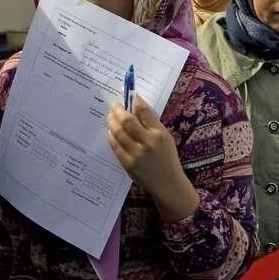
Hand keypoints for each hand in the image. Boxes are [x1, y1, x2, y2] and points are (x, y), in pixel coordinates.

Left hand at [107, 96, 198, 221]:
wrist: (167, 183)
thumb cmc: (168, 158)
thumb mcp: (166, 139)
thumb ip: (152, 125)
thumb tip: (136, 108)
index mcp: (160, 134)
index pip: (145, 112)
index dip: (135, 102)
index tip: (131, 96)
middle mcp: (148, 143)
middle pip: (128, 121)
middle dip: (118, 110)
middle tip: (115, 105)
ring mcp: (136, 154)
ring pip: (118, 132)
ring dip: (112, 121)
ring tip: (110, 116)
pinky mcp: (127, 163)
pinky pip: (115, 145)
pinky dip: (112, 136)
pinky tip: (111, 131)